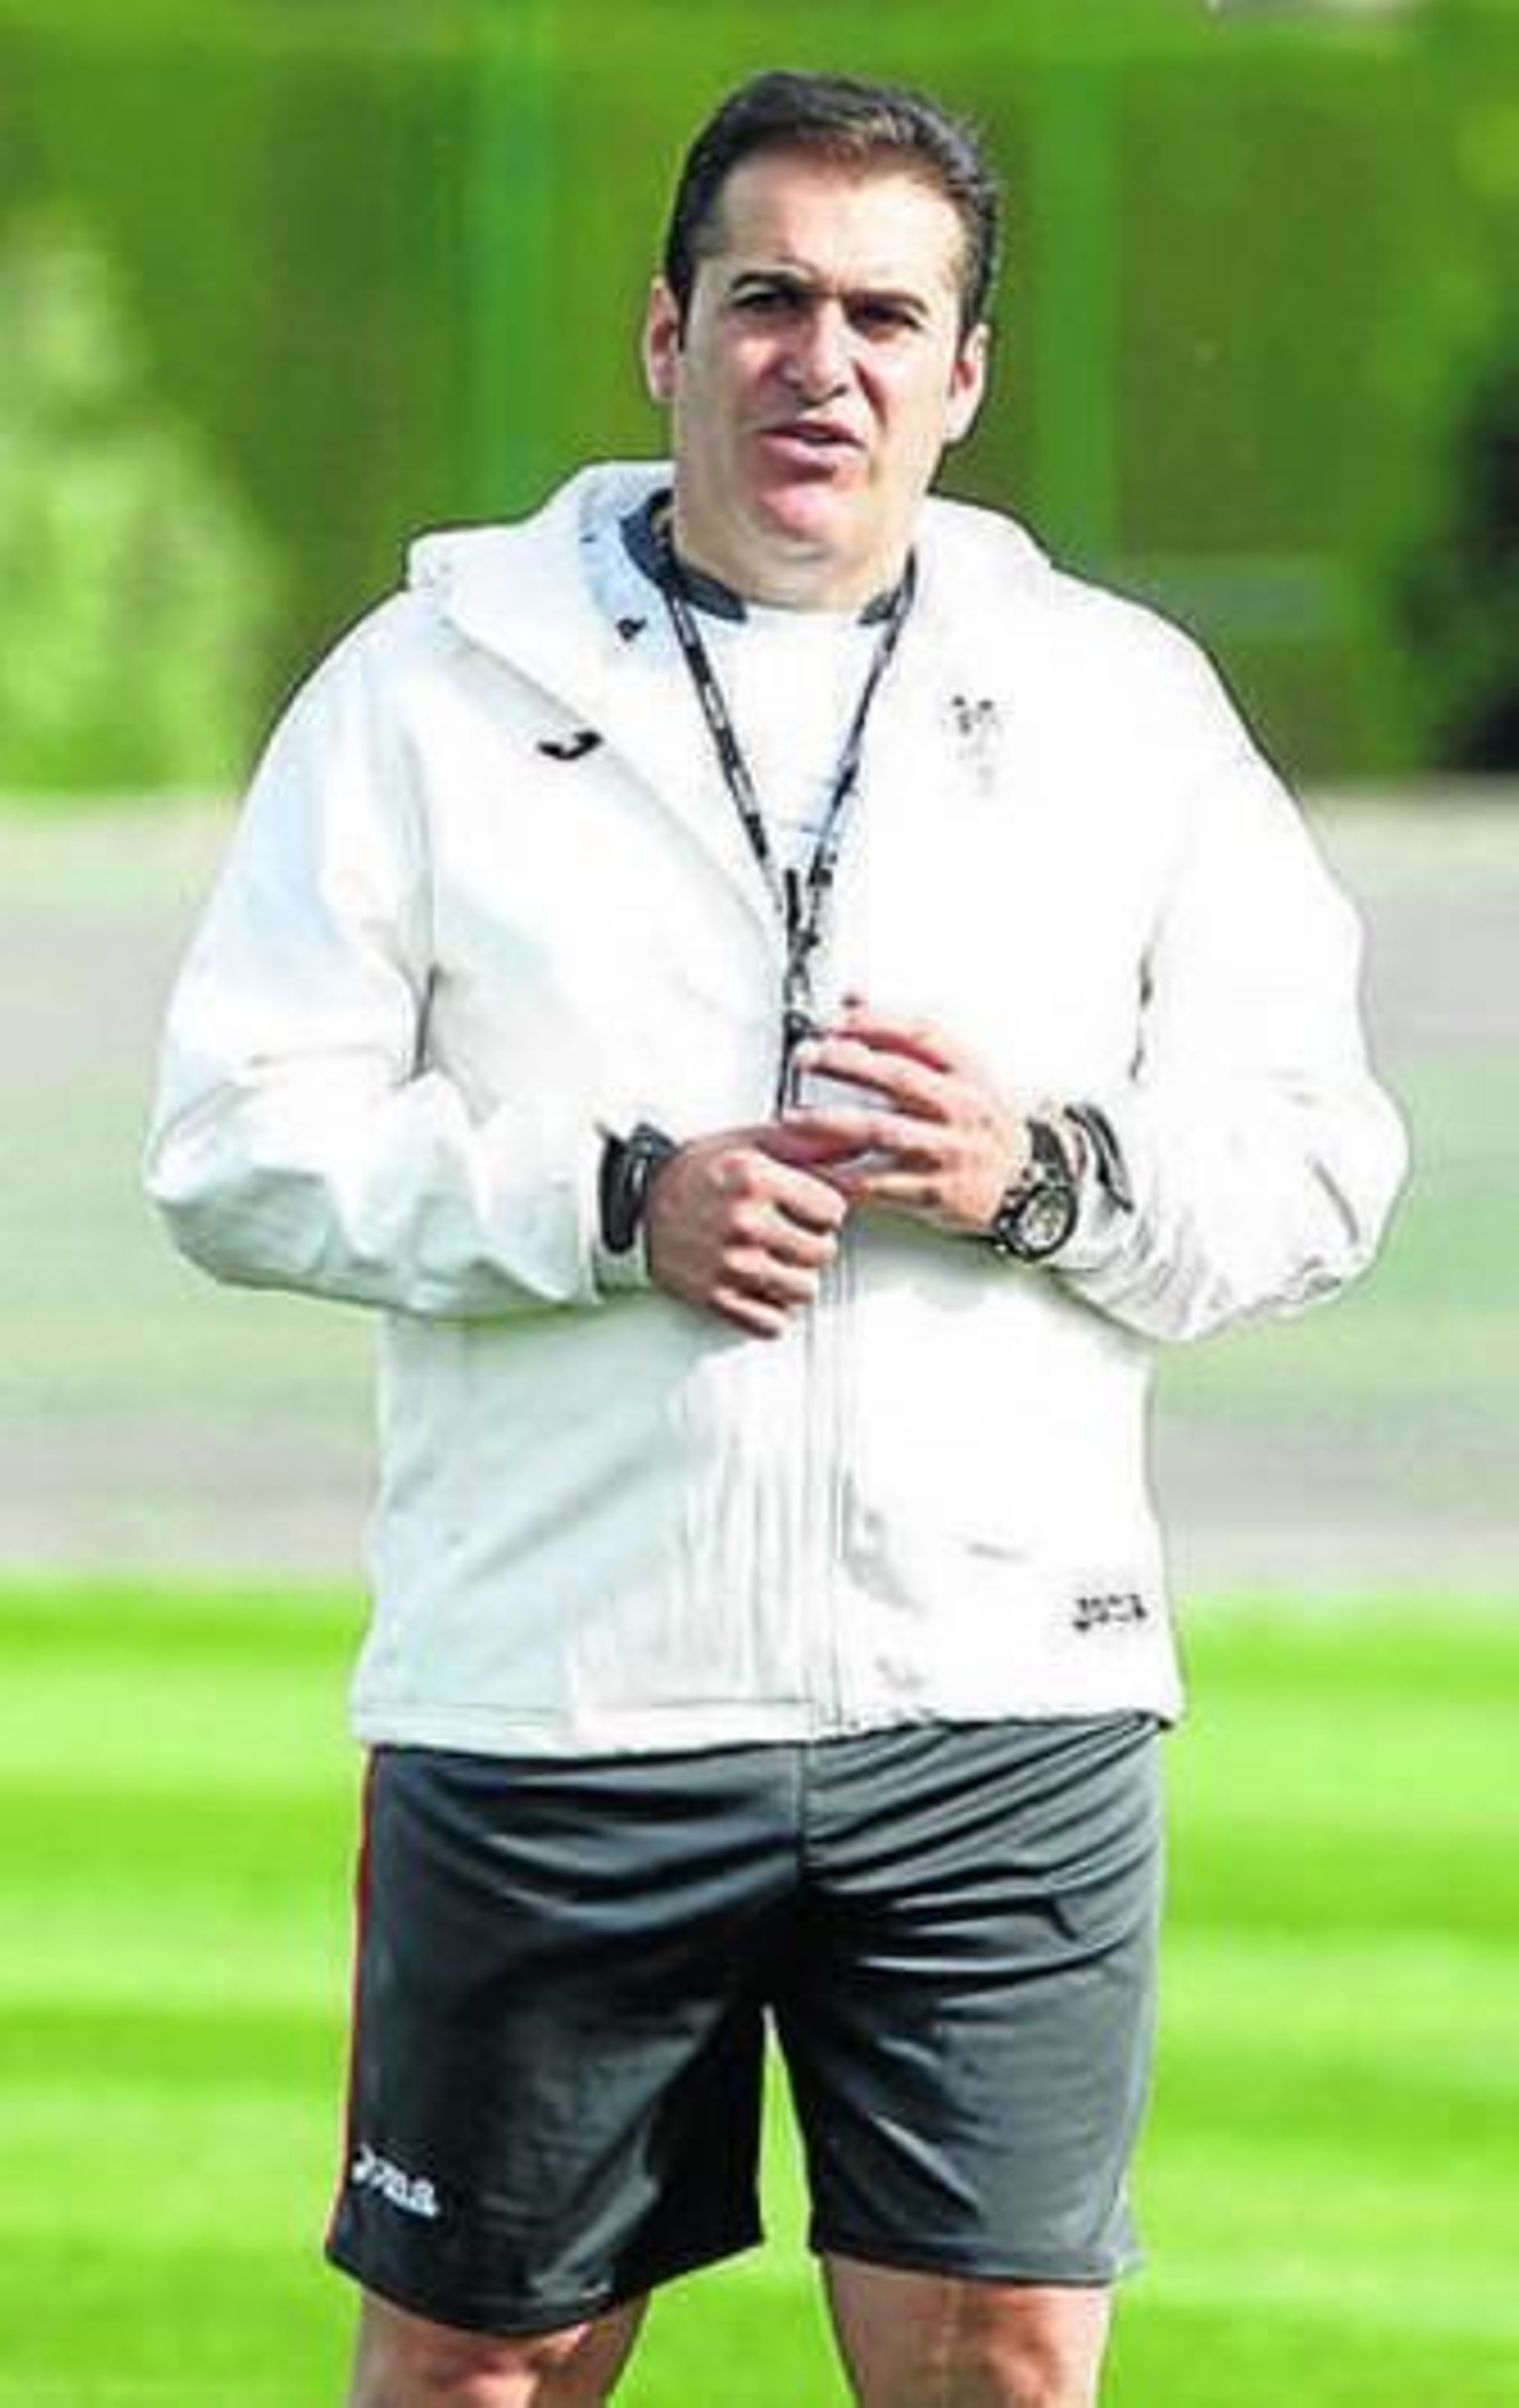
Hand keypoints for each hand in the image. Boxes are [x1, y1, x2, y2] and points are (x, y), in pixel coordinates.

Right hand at [645, 1121, 858, 1339]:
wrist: (634, 1206)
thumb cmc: (693, 1173)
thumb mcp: (749, 1143)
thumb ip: (807, 1145)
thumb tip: (858, 1142)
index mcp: (756, 1180)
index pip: (834, 1210)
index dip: (824, 1209)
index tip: (807, 1207)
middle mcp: (745, 1223)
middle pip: (823, 1252)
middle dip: (811, 1244)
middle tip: (788, 1234)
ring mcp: (730, 1264)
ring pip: (805, 1290)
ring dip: (795, 1278)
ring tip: (774, 1259)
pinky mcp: (715, 1297)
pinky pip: (772, 1322)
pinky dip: (771, 1309)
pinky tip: (758, 1285)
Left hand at [783, 998, 1028, 1234]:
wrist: (1027, 1183)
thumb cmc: (982, 1122)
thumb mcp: (960, 1069)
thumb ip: (904, 1033)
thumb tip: (853, 997)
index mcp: (967, 1072)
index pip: (921, 1034)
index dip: (875, 1023)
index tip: (837, 1019)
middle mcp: (959, 1108)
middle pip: (896, 1077)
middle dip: (844, 1063)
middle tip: (806, 1057)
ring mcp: (947, 1151)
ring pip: (882, 1131)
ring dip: (831, 1123)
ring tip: (793, 1118)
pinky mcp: (933, 1192)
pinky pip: (879, 1184)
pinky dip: (843, 1177)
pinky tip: (815, 1170)